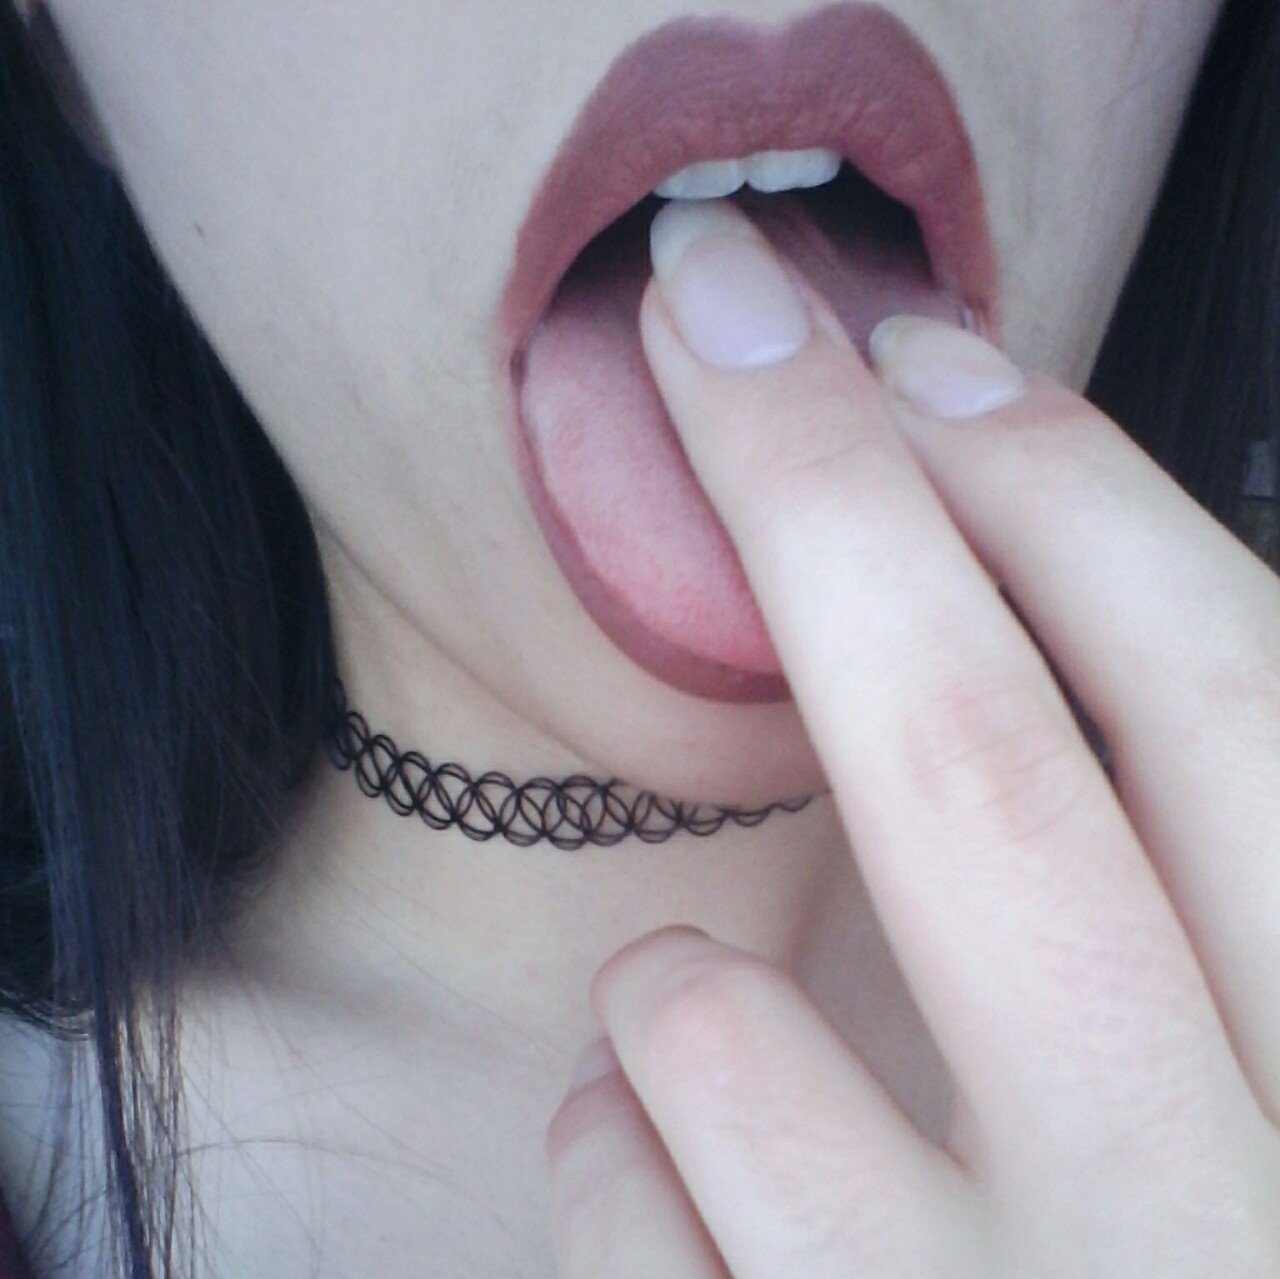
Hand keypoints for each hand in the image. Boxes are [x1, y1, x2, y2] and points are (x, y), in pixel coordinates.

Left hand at [542, 199, 1279, 1276]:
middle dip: (827, 493)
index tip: (913, 347)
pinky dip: (624, 1169)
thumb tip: (1051, 596)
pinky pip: (621, 1211)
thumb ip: (1198, 893)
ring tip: (716, 1035)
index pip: (1231, 701)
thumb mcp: (1249, 1067)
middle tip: (710, 302)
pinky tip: (684, 1215)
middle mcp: (1218, 1233)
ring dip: (689, 997)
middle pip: (988, 774)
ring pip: (725, 1033)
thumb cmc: (1185, 1255)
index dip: (1066, 489)